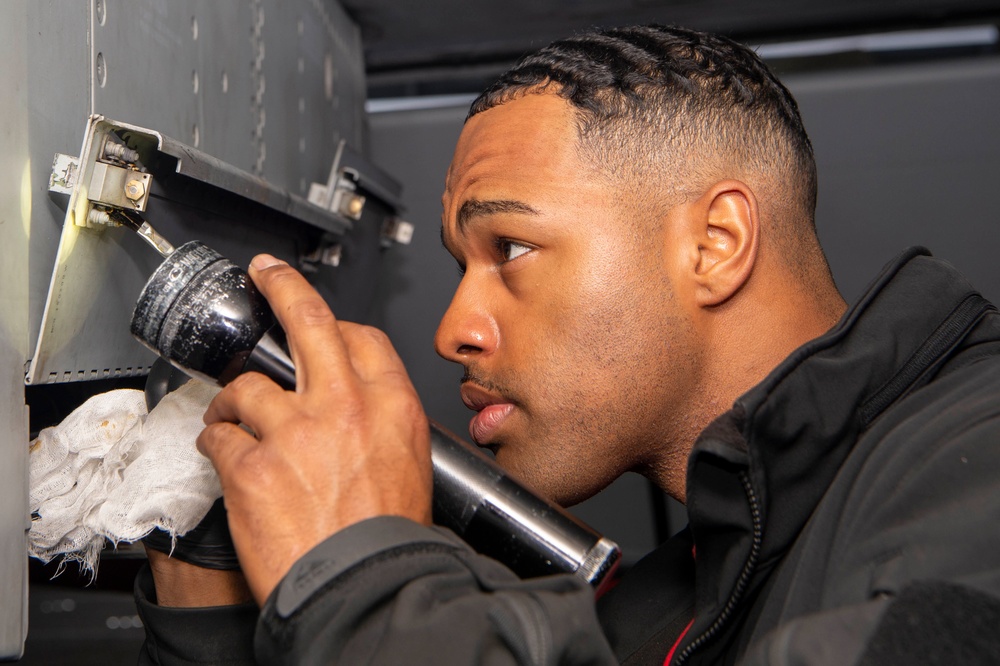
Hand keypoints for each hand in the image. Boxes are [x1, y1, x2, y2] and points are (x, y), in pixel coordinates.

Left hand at [197, 254, 432, 604]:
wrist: (362, 586)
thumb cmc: (388, 538)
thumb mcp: (411, 465)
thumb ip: (384, 424)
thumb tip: (360, 407)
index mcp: (391, 406)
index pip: (363, 339)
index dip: (337, 326)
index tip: (320, 320)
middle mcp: (344, 407)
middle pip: (307, 323)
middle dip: (283, 288)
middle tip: (267, 274)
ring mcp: (295, 432)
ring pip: (247, 387)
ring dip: (232, 400)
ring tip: (228, 417)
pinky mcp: (252, 465)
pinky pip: (219, 437)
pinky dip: (214, 442)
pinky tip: (220, 453)